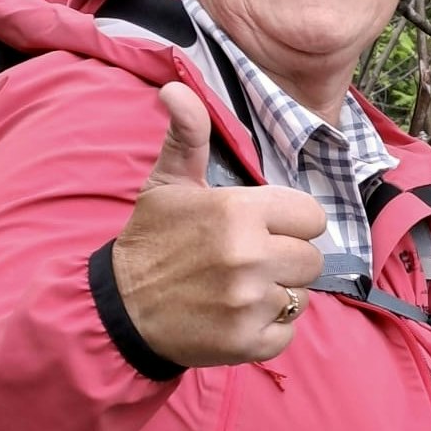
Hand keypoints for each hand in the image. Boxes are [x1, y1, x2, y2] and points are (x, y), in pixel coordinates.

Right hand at [111, 82, 325, 366]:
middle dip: (286, 260)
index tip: (264, 230)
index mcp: (239, 212)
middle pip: (312, 259)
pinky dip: (267, 330)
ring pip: (300, 296)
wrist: (119, 310)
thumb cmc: (151, 241)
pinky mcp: (247, 342)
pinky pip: (287, 333)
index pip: (312, 217)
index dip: (291, 224)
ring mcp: (250, 302)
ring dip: (277, 295)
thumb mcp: (167, 184)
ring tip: (239, 289)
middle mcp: (250, 256)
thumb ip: (188, 135)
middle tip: (249, 263)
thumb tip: (175, 88)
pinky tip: (236, 317)